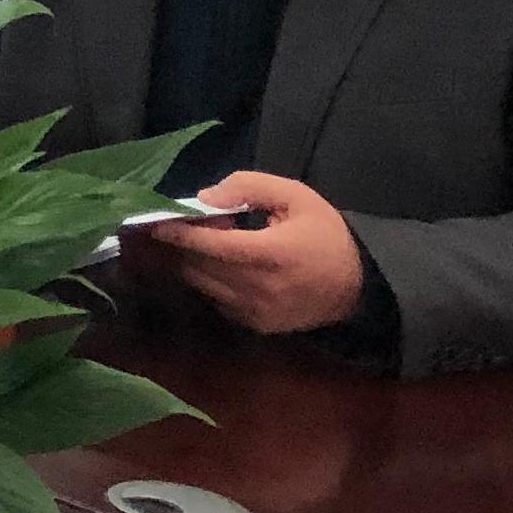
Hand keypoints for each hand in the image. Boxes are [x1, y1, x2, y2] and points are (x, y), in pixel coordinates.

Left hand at [156, 170, 369, 335]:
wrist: (360, 286)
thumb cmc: (326, 235)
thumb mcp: (295, 196)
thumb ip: (249, 187)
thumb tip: (205, 197)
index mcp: (270, 254)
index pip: (208, 245)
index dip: (177, 232)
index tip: (152, 219)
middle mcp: (258, 288)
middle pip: (198, 265)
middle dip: (183, 243)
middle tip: (185, 222)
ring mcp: (256, 312)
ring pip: (202, 285)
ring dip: (193, 261)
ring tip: (208, 240)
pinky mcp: (256, 325)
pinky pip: (217, 300)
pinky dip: (210, 280)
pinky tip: (223, 263)